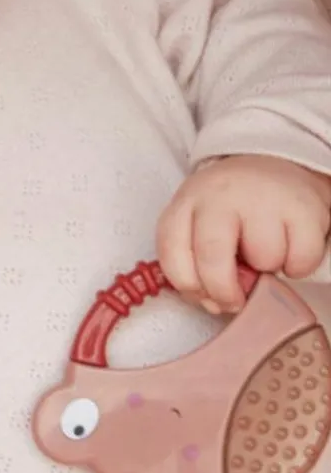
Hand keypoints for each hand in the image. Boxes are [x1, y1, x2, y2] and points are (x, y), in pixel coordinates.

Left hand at [156, 155, 330, 313]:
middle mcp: (220, 196)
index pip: (171, 250)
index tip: (202, 297)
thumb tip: (212, 303)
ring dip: (267, 269)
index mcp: (186, 202)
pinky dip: (297, 265)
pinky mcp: (302, 207)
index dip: (186, 285)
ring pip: (264, 259)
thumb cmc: (231, 209)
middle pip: (211, 257)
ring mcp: (261, 198)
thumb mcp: (199, 225)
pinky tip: (289, 246)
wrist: (273, 169)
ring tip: (265, 250)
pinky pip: (300, 260)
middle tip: (234, 301)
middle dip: (223, 291)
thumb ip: (196, 262)